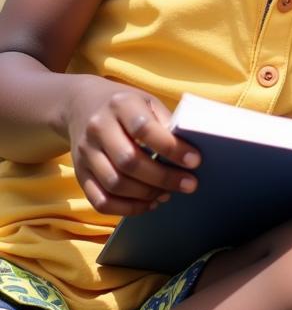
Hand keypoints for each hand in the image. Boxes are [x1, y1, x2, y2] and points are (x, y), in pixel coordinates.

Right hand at [65, 80, 201, 215]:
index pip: (144, 129)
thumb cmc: (126, 105)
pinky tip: (148, 203)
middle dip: (163, 178)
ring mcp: (85, 153)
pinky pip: (100, 201)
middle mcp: (98, 128)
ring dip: (146, 195)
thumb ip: (166, 121)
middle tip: (189, 184)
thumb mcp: (147, 101)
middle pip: (129, 161)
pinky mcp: (80, 174)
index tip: (195, 160)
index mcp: (120, 105)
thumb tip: (188, 149)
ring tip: (168, 193)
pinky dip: (126, 209)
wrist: (82, 105)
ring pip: (115, 184)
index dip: (171, 148)